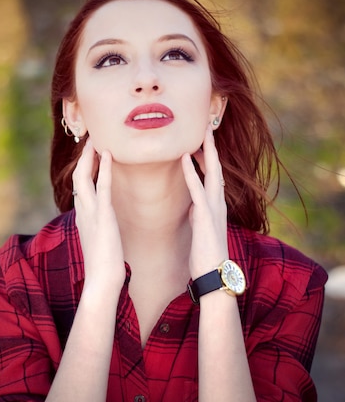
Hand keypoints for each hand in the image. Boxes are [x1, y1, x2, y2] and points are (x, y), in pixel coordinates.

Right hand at [72, 139, 124, 294]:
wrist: (101, 280)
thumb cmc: (104, 265)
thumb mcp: (100, 241)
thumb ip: (100, 229)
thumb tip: (104, 226)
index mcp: (82, 217)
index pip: (79, 187)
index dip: (83, 169)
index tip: (90, 154)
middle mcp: (82, 212)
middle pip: (77, 177)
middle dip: (83, 157)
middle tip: (90, 139)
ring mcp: (91, 213)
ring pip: (84, 177)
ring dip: (90, 157)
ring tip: (96, 139)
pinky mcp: (103, 217)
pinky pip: (103, 187)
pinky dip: (105, 169)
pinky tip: (108, 154)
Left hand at [181, 125, 228, 279]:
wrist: (214, 275)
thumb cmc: (206, 257)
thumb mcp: (201, 232)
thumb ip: (199, 217)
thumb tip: (194, 209)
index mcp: (216, 208)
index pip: (213, 177)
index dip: (209, 158)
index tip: (202, 141)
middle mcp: (218, 204)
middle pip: (216, 168)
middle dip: (212, 147)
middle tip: (206, 127)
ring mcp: (213, 208)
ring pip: (211, 173)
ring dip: (206, 152)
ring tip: (201, 133)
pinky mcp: (205, 216)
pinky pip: (197, 189)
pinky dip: (191, 172)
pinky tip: (184, 157)